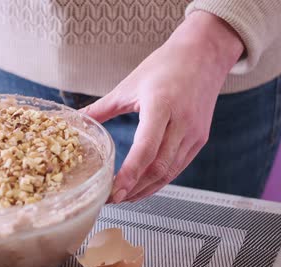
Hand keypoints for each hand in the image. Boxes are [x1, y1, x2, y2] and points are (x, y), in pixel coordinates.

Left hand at [81, 11, 243, 202]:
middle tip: (111, 199)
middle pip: (158, 167)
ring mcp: (194, 133)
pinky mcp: (200, 139)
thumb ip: (101, 108)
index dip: (130, 174)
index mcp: (162, 106)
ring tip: (123, 198)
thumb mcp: (128, 85)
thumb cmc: (165, 66)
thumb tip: (75, 121)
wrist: (204, 54)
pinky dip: (160, 180)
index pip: (146, 149)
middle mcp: (182, 123)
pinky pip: (178, 167)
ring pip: (169, 172)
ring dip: (146, 189)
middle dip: (134, 189)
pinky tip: (143, 186)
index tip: (114, 191)